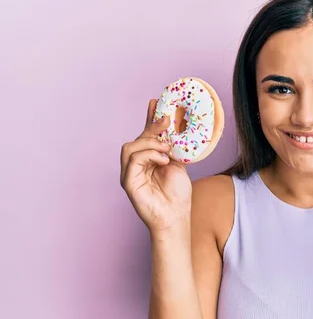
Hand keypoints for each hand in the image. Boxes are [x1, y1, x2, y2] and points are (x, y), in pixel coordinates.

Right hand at [120, 99, 191, 234]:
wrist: (176, 216)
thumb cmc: (177, 194)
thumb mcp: (178, 163)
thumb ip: (172, 147)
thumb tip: (174, 126)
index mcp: (149, 158)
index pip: (146, 134)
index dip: (149, 118)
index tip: (155, 102)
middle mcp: (137, 164)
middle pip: (139, 138)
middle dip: (152, 127)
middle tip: (167, 121)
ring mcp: (130, 172)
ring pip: (131, 146)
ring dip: (150, 143)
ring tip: (166, 149)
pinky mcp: (128, 181)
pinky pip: (132, 160)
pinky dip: (148, 155)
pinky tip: (162, 159)